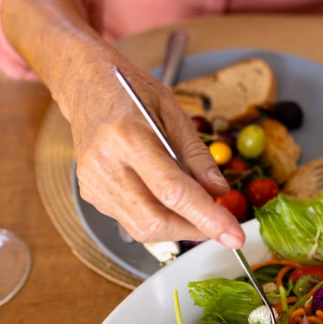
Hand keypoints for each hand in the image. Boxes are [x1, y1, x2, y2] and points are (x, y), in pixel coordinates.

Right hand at [63, 50, 244, 246]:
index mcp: (128, 138)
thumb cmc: (133, 94)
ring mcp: (94, 184)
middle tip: (218, 221)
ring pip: (143, 228)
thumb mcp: (175, 113)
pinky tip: (166, 198)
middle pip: (155, 221)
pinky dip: (159, 217)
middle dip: (194, 229)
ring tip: (194, 207)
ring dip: (178, 227)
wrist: (88, 88)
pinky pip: (132, 220)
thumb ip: (198, 156)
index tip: (234, 235)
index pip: (173, 192)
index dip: (208, 218)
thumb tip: (219, 192)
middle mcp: (105, 165)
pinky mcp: (91, 195)